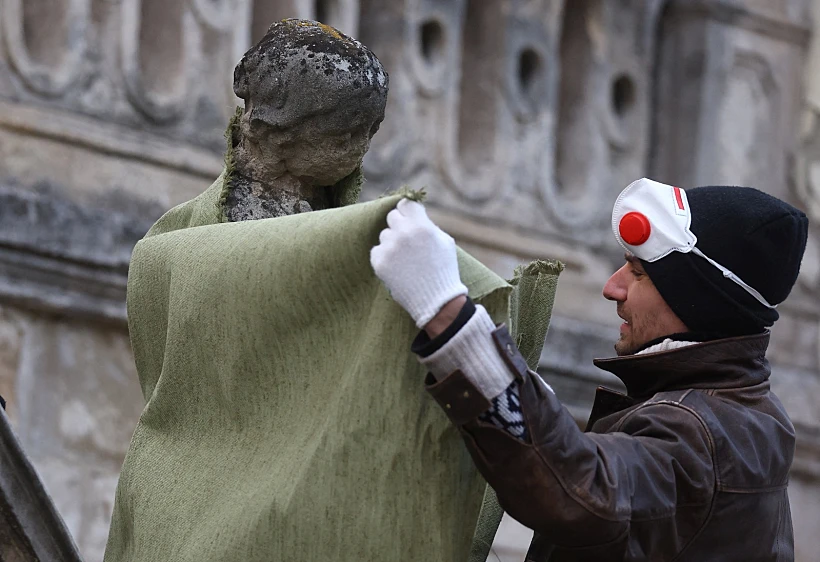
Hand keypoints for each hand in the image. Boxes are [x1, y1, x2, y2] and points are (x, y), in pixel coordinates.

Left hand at [370, 199, 467, 327]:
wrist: (436, 301)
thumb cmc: (444, 270)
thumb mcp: (445, 242)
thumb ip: (428, 225)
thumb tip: (413, 214)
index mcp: (421, 226)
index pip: (405, 204)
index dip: (408, 212)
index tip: (409, 219)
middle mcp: (403, 234)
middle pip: (392, 217)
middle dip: (399, 226)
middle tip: (407, 240)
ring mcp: (389, 248)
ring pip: (384, 235)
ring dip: (392, 243)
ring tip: (406, 259)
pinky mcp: (379, 262)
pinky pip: (377, 251)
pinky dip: (385, 257)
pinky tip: (398, 268)